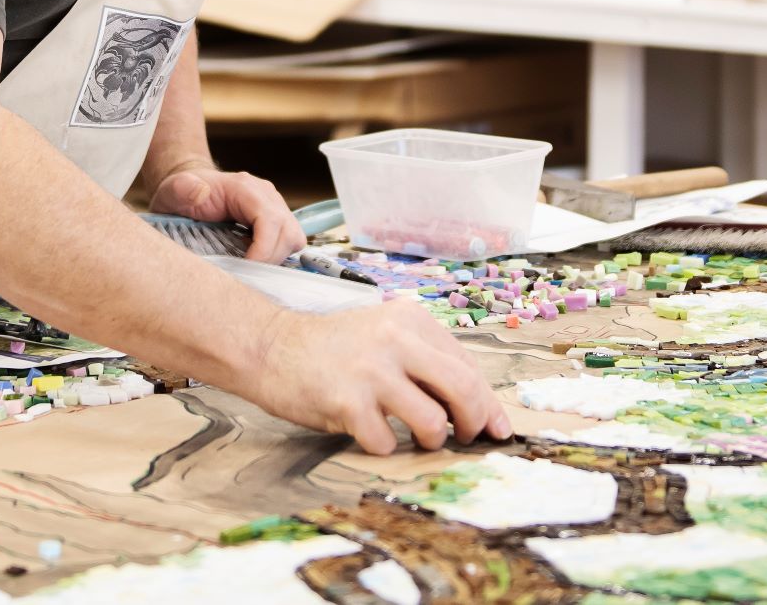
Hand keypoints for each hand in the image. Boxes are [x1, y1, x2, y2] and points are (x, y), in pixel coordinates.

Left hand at [148, 167, 305, 262]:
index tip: (246, 267)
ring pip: (294, 237)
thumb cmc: (182, 193)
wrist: (188, 190)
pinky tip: (254, 260)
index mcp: (245, 188)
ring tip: (251, 267)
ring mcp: (273, 206)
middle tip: (247, 272)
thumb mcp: (173, 191)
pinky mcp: (275, 219)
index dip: (264, 249)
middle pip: (288, 231)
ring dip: (277, 258)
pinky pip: (288, 241)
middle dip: (271, 258)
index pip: (271, 220)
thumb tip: (200, 192)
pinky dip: (276, 255)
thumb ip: (182, 189)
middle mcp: (265, 195)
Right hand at [244, 302, 510, 455]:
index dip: (488, 403)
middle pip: (463, 390)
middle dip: (474, 423)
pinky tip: (372, 434)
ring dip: (431, 441)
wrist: (270, 346)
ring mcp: (371, 370)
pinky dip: (385, 448)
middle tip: (466, 438)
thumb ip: (425, 360)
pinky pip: (386, 442)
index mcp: (410, 319)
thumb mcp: (385, 335)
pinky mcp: (347, 400)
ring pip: (432, 422)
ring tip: (417, 439)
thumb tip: (477, 406)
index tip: (496, 428)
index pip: (468, 366)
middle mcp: (396, 339)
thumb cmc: (332, 348)